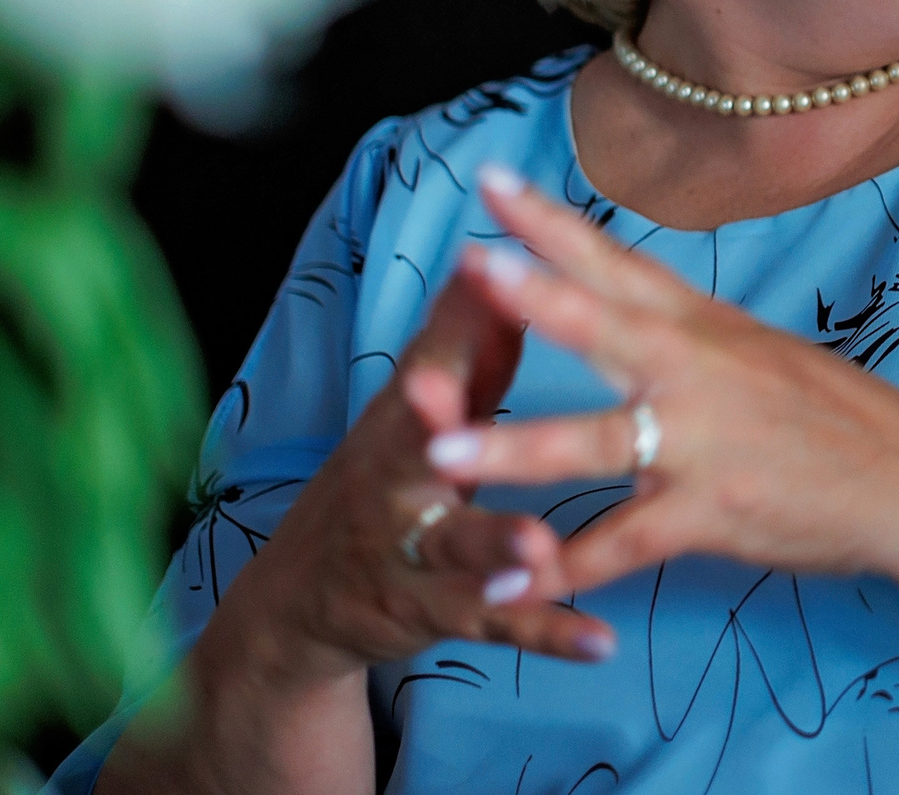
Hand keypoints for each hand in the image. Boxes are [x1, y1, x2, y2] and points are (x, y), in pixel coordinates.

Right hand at [214, 274, 611, 684]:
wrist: (299, 599)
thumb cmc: (384, 472)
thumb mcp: (413, 408)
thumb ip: (463, 344)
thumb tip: (499, 256)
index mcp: (401, 420)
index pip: (426, 364)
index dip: (450, 327)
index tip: (483, 273)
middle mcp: (396, 484)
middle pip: (417, 454)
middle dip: (441, 433)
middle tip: (463, 419)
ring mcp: (410, 556)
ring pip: (454, 549)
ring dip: (495, 546)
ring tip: (540, 547)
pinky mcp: (433, 616)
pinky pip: (495, 624)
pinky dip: (546, 633)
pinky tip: (600, 641)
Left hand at [434, 169, 898, 603]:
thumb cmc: (836, 415)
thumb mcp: (759, 350)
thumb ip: (686, 330)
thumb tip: (628, 296)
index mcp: (702, 325)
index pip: (617, 262)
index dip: (552, 223)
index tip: (489, 183)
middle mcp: (696, 371)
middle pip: (604, 325)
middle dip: (534, 296)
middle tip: (472, 266)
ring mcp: (702, 443)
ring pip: (595, 441)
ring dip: (513, 448)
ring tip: (440, 452)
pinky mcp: (709, 513)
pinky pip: (621, 544)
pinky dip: (562, 570)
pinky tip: (507, 588)